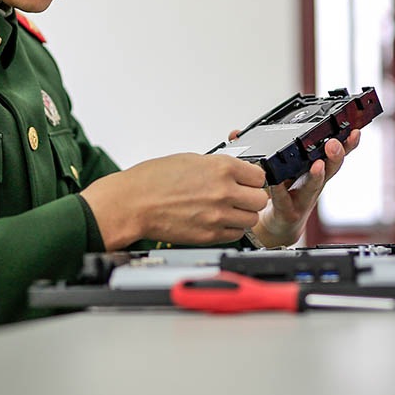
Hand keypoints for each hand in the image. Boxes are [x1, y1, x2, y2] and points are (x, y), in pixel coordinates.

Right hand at [80, 153, 267, 249]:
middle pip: (260, 199)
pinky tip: (217, 220)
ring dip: (242, 214)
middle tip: (240, 196)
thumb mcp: (191, 159)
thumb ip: (218, 167)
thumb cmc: (153, 180)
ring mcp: (218, 215)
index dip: (252, 179)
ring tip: (227, 210)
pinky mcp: (210, 235)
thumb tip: (234, 173)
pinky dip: (230, 229)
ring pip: (251, 219)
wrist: (133, 203)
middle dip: (251, 197)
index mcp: (221, 168)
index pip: (259, 176)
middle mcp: (224, 191)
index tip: (247, 181)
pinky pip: (235, 234)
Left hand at [244, 128, 360, 247]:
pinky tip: (276, 183)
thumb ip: (254, 149)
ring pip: (315, 186)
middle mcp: (313, 183)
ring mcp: (303, 199)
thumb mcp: (276, 167)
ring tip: (318, 165)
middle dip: (335, 155)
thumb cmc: (279, 194)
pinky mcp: (289, 211)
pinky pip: (284, 199)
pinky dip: (279, 191)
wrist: (276, 226)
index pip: (333, 153)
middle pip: (331, 168)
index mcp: (313, 168)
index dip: (347, 143)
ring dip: (317, 175)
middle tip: (333, 143)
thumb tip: (236, 133)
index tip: (354, 130)